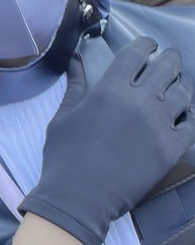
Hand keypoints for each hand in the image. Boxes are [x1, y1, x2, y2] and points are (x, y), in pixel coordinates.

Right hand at [20, 37, 194, 244]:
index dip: (146, 45)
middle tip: (168, 63)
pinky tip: (180, 120)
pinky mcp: (170, 149)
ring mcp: (158, 125)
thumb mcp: (63, 118)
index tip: (148, 46)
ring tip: (174, 92)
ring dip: (179, 88)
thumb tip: (75, 61)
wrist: (78, 199)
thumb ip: (75, 87)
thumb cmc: (64, 158)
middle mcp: (139, 101)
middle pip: (167, 66)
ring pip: (183, 93)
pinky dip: (187, 119)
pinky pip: (191, 125)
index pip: (137, 53)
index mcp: (110, 89)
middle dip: (169, 60)